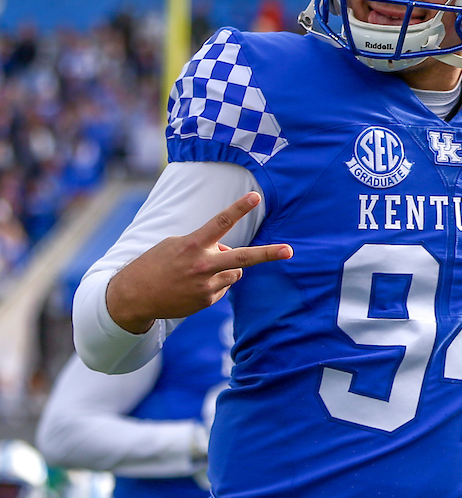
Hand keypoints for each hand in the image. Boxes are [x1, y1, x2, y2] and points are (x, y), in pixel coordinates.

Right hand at [106, 194, 292, 333]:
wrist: (135, 296)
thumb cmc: (157, 263)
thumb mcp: (176, 245)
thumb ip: (206, 245)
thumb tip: (230, 255)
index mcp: (192, 245)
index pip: (220, 223)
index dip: (239, 208)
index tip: (256, 197)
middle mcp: (202, 265)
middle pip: (243, 257)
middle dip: (268, 253)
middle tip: (290, 250)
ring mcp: (206, 286)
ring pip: (234, 271)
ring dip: (226, 268)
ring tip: (198, 271)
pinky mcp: (207, 301)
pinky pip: (223, 287)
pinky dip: (215, 283)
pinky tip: (193, 285)